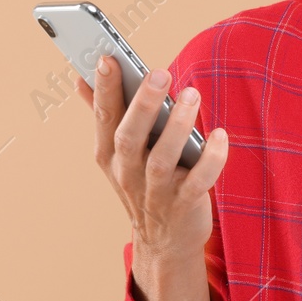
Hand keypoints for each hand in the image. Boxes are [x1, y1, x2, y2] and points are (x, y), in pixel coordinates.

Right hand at [78, 57, 229, 300]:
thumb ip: (104, 114)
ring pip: (162, 158)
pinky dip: (211, 159)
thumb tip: (81, 78)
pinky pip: (198, 181)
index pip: (104, 118)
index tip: (107, 58)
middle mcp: (128, 172)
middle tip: (160, 72)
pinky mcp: (185, 204)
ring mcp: (156, 191)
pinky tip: (220, 135)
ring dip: (177, 126)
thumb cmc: (142, 184)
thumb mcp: (117, 154)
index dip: (103, 90)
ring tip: (191, 94)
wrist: (164, 242)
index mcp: (110, 155)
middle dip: (142, 104)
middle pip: (130, 137)